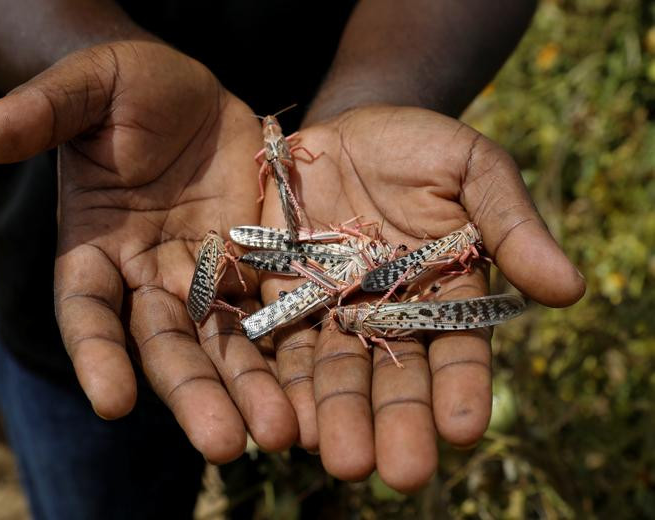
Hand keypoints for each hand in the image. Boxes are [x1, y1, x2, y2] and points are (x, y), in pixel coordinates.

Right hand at [0, 41, 296, 462]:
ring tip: (281, 433)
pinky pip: (274, 308)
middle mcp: (146, 276)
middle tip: (225, 445)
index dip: (97, 353)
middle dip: (193, 392)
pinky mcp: (254, 262)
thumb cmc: (124, 85)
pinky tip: (315, 386)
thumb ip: (40, 113)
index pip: (88, 310)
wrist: (188, 90)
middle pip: (166, 343)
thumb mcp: (86, 88)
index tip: (113, 401)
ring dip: (250, 387)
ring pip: (225, 340)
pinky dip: (291, 345)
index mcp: (93, 248)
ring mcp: (203, 274)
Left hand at [259, 106, 584, 489]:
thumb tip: (569, 289)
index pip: (458, 349)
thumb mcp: (472, 168)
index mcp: (444, 292)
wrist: (346, 129)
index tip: (465, 429)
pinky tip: (285, 418)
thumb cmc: (420, 145)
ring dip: (336, 415)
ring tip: (338, 457)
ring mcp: (333, 309)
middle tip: (398, 470)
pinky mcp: (283, 296)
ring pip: (335, 370)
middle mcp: (389, 314)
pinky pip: (281, 342)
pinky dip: (282, 380)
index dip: (462, 388)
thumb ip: (511, 224)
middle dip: (396, 422)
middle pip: (394, 375)